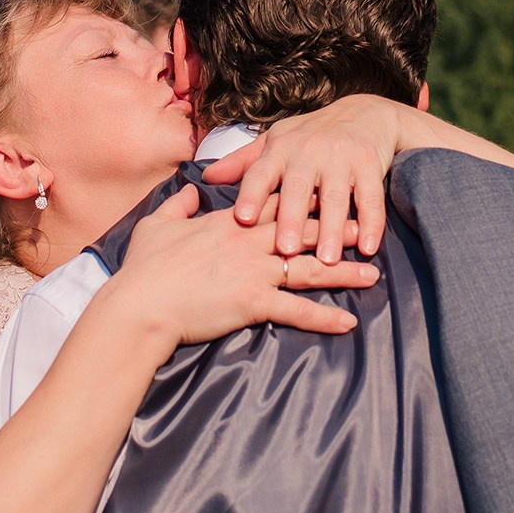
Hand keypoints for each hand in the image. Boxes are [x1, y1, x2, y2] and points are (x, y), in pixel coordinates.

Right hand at [113, 185, 380, 347]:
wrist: (139, 304)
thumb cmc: (144, 269)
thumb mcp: (156, 226)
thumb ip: (178, 205)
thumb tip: (191, 189)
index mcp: (229, 223)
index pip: (274, 204)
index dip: (303, 198)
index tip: (328, 191)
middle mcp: (248, 242)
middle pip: (303, 231)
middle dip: (338, 228)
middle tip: (367, 227)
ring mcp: (254, 271)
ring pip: (310, 268)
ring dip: (344, 273)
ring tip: (373, 274)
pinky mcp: (253, 301)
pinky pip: (297, 310)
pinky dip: (324, 318)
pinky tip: (348, 323)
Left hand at [202, 95, 402, 262]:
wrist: (364, 113)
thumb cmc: (311, 135)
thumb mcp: (276, 142)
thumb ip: (243, 163)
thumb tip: (204, 178)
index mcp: (280, 149)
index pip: (261, 173)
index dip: (251, 195)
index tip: (242, 219)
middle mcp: (309, 151)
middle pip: (298, 189)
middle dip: (292, 220)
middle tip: (285, 250)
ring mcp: (341, 158)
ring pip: (336, 198)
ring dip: (332, 230)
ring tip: (327, 261)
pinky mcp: (370, 165)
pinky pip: (371, 199)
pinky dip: (371, 224)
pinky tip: (368, 248)